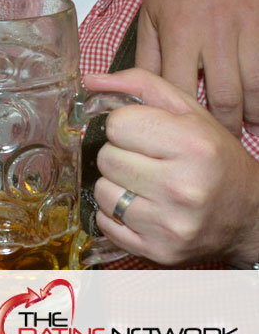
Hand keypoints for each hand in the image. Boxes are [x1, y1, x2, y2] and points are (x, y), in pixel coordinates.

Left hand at [89, 69, 258, 266]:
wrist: (248, 216)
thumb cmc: (214, 158)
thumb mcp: (189, 112)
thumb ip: (140, 85)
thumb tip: (90, 81)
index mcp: (193, 146)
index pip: (117, 124)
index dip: (125, 126)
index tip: (144, 134)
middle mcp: (183, 187)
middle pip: (106, 158)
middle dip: (120, 155)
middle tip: (146, 161)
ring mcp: (170, 224)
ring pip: (101, 191)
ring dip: (116, 185)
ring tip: (145, 185)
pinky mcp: (158, 252)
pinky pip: (105, 223)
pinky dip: (115, 214)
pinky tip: (143, 208)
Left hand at [136, 0, 258, 135]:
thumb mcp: (149, 11)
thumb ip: (145, 54)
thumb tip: (128, 90)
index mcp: (178, 33)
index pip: (178, 90)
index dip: (182, 120)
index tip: (182, 138)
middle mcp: (214, 34)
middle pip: (224, 97)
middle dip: (225, 128)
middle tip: (222, 146)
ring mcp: (247, 27)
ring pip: (256, 86)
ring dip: (254, 114)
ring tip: (250, 129)